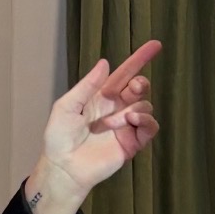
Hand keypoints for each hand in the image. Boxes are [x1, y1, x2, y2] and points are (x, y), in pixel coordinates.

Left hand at [35, 40, 160, 201]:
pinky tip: (133, 121)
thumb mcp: (66, 106)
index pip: (123, 74)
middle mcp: (115, 109)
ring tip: (116, 122)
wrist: (63, 168)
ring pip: (145, 106)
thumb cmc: (58, 138)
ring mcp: (125, 126)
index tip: (155, 45)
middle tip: (134, 88)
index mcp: (101, 97)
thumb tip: (105, 63)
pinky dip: (146, 121)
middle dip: (140, 83)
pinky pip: (149, 127)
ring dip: (135, 108)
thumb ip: (86, 86)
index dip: (138, 60)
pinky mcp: (131, 143)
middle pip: (139, 88)